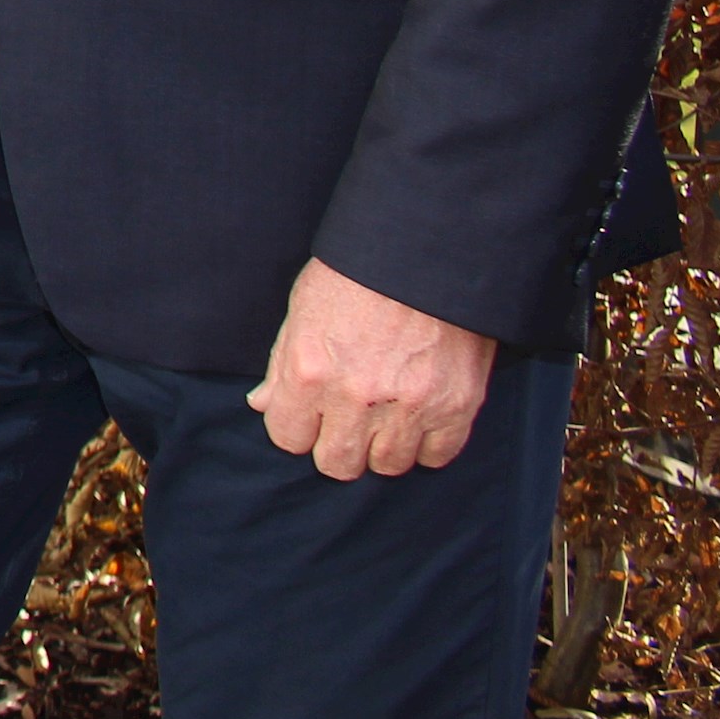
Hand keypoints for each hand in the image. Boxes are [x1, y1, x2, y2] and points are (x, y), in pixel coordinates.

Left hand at [249, 258, 496, 478]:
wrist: (426, 252)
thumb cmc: (356, 274)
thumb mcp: (303, 308)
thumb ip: (282, 365)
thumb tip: (263, 405)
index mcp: (310, 371)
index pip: (288, 438)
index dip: (297, 427)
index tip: (310, 414)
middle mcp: (356, 397)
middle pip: (338, 464)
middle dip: (337, 446)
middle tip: (348, 420)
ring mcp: (409, 406)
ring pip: (388, 466)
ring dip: (383, 447)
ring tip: (385, 416)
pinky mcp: (456, 407)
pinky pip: (437, 457)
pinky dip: (428, 444)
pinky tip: (419, 418)